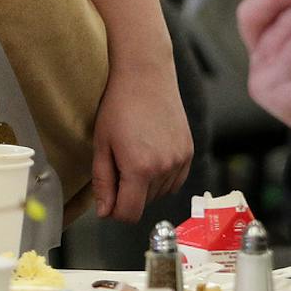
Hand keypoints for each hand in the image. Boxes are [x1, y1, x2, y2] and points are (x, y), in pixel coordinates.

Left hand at [90, 55, 194, 219]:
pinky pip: (175, 180)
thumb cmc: (118, 107)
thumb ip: (103, 182)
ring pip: (160, 193)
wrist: (146, 77)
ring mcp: (181, 161)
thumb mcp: (101, 144)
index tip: (107, 200)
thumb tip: (104, 212)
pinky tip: (150, 155)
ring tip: (133, 154)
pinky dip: (162, 177)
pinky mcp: (189, 152)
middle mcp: (165, 169)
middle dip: (128, 193)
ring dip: (145, 185)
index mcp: (140, 169)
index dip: (115, 212)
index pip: (130, 213)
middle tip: (117, 164)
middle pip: (144, 203)